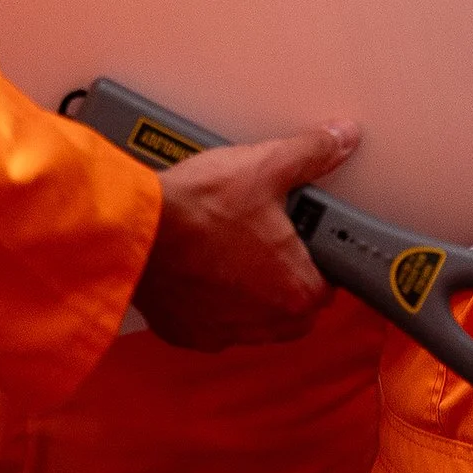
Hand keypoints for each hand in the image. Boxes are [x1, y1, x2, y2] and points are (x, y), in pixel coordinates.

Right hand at [133, 121, 357, 348]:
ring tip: (235, 249)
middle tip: (272, 241)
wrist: (133, 228)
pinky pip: (211, 324)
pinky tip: (203, 269)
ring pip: (253, 320)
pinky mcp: (185, 333)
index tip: (309, 240)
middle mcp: (263, 322)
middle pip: (293, 309)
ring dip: (252, 293)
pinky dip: (211, 302)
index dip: (321, 258)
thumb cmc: (197, 208)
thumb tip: (339, 139)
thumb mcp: (266, 166)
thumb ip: (312, 153)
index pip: (328, 286)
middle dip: (288, 277)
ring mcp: (222, 332)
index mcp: (295, 289)